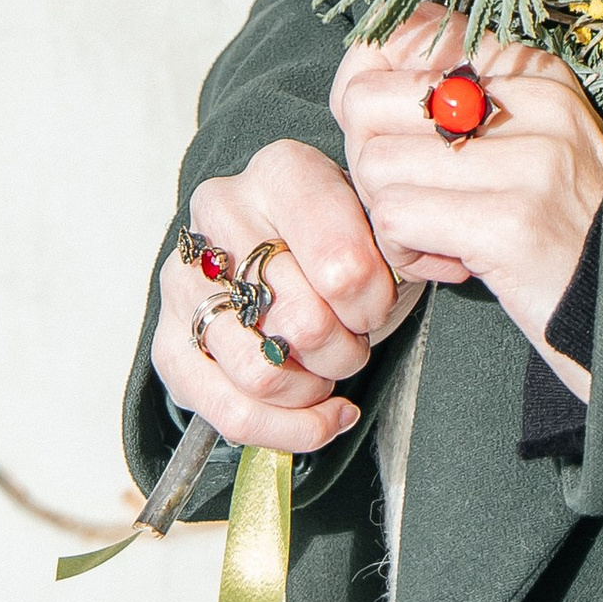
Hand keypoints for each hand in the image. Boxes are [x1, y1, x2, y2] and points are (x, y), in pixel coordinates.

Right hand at [146, 137, 417, 461]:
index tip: (379, 304)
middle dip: (347, 350)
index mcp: (282, 171)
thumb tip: (434, 263)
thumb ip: (404, 245)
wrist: (282, 259)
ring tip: (331, 369)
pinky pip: (232, 414)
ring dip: (315, 388)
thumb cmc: (342, 243)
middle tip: (357, 340)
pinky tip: (323, 415)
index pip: (342, 266)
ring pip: (262, 373)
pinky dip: (290, 430)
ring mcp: (183, 279)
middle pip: (302, 323)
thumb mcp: (380, 229)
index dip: (374, 304)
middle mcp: (220, 213)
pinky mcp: (169, 344)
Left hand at [332, 5, 602, 395]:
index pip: (406, 36)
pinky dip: (405, 252)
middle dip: (369, 162)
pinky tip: (449, 264)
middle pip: (371, 100)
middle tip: (408, 203)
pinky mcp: (511, 224)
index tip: (396, 145)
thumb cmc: (564, 230)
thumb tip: (360, 82)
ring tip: (439, 238)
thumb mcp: (529, 144)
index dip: (372, 101)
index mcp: (536, 71)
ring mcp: (529, 161)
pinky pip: (397, 218)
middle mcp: (536, 101)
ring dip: (390, 217)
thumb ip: (462, 105)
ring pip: (376, 164)